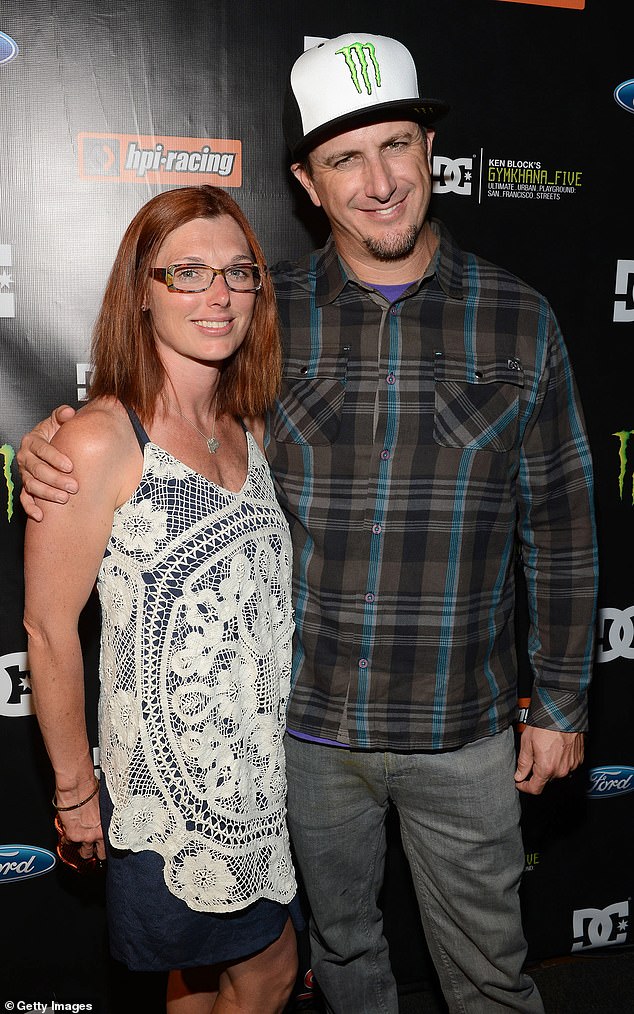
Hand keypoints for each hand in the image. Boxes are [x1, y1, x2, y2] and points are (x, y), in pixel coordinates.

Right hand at [18, 405, 77, 519]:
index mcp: (32, 441)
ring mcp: (24, 473)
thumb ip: (62, 415)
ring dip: (47, 494)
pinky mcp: (26, 486)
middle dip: (56, 479)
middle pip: (38, 470)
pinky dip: (31, 508)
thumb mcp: (57, 421)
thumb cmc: (54, 434)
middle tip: (73, 486)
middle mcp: (25, 458)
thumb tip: (68, 412)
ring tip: (63, 499)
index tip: (70, 466)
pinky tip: (40, 515)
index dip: (56, 458)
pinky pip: (25, 498)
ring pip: (32, 485)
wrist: (48, 444)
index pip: (42, 450)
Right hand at [55, 782, 105, 861]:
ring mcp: (84, 837)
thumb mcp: (105, 805)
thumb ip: (105, 817)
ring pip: (84, 854)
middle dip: (96, 851)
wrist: (78, 786)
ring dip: (82, 848)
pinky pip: (69, 843)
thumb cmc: (92, 790)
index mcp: (109, 826)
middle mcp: (98, 835)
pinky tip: (69, 832)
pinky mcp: (72, 836)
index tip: (105, 846)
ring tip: (81, 843)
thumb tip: (104, 819)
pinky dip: (68, 839)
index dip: (107, 846)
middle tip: (93, 847)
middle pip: (99, 854)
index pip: (112, 845)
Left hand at [514, 726, 583, 795]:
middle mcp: (561, 770)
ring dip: (550, 767)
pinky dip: (560, 762)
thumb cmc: (545, 724)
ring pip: (557, 773)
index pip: (535, 789)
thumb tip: (519, 775)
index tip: (520, 782)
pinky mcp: (579, 760)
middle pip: (546, 780)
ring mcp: (572, 766)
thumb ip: (523, 763)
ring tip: (545, 750)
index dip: (525, 787)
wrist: (564, 713)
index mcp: (547, 768)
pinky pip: (567, 766)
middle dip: (537, 773)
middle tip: (532, 758)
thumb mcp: (527, 742)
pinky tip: (556, 750)